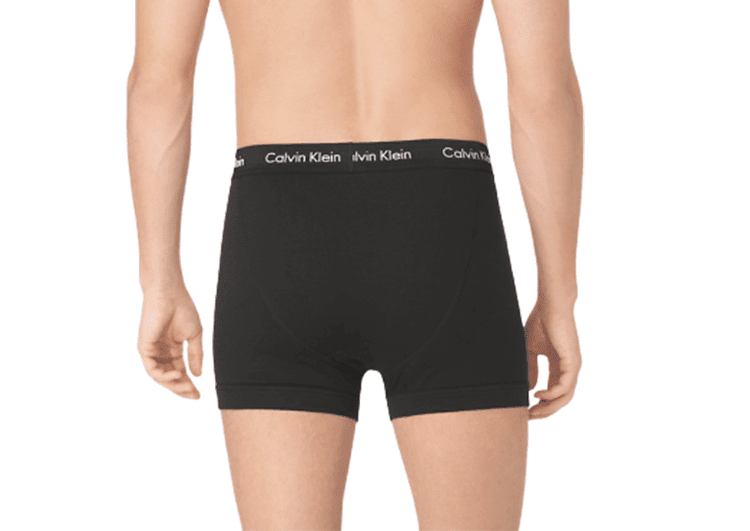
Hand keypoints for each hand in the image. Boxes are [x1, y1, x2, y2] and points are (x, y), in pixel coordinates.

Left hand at [137, 287, 203, 398]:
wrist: (169, 294)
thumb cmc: (182, 309)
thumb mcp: (194, 336)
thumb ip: (195, 356)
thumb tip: (198, 375)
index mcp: (173, 349)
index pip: (180, 372)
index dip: (189, 384)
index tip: (199, 395)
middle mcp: (161, 352)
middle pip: (170, 377)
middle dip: (182, 388)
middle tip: (194, 395)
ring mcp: (152, 351)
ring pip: (160, 377)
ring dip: (173, 385)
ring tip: (186, 387)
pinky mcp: (144, 348)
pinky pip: (152, 369)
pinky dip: (163, 376)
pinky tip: (175, 376)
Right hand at [524, 299, 581, 418]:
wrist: (551, 305)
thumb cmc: (541, 321)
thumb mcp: (531, 349)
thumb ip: (532, 368)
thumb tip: (531, 389)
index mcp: (560, 365)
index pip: (553, 391)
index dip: (540, 403)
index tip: (526, 411)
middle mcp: (569, 369)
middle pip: (561, 399)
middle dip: (545, 411)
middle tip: (529, 417)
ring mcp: (572, 367)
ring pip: (565, 397)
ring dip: (549, 407)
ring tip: (533, 412)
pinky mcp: (572, 362)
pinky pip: (564, 387)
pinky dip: (551, 394)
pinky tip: (538, 395)